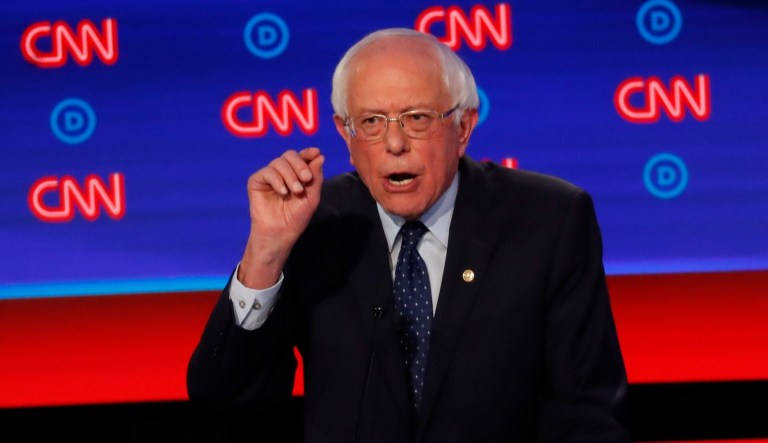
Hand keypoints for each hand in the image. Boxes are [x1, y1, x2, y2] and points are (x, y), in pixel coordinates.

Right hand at [238, 147, 324, 288]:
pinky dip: (277, 180)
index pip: (301, 157)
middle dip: (300, 165)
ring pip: (279, 162)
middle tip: (306, 179)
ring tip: (296, 191)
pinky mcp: (256, 181)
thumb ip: (315, 176)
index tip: (316, 152)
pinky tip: (283, 192)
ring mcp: (269, 176)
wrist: (281, 233)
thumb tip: (319, 155)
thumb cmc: (296, 217)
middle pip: (290, 155)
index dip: (308, 152)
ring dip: (290, 176)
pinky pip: (267, 172)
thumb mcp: (312, 196)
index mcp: (296, 174)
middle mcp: (282, 172)